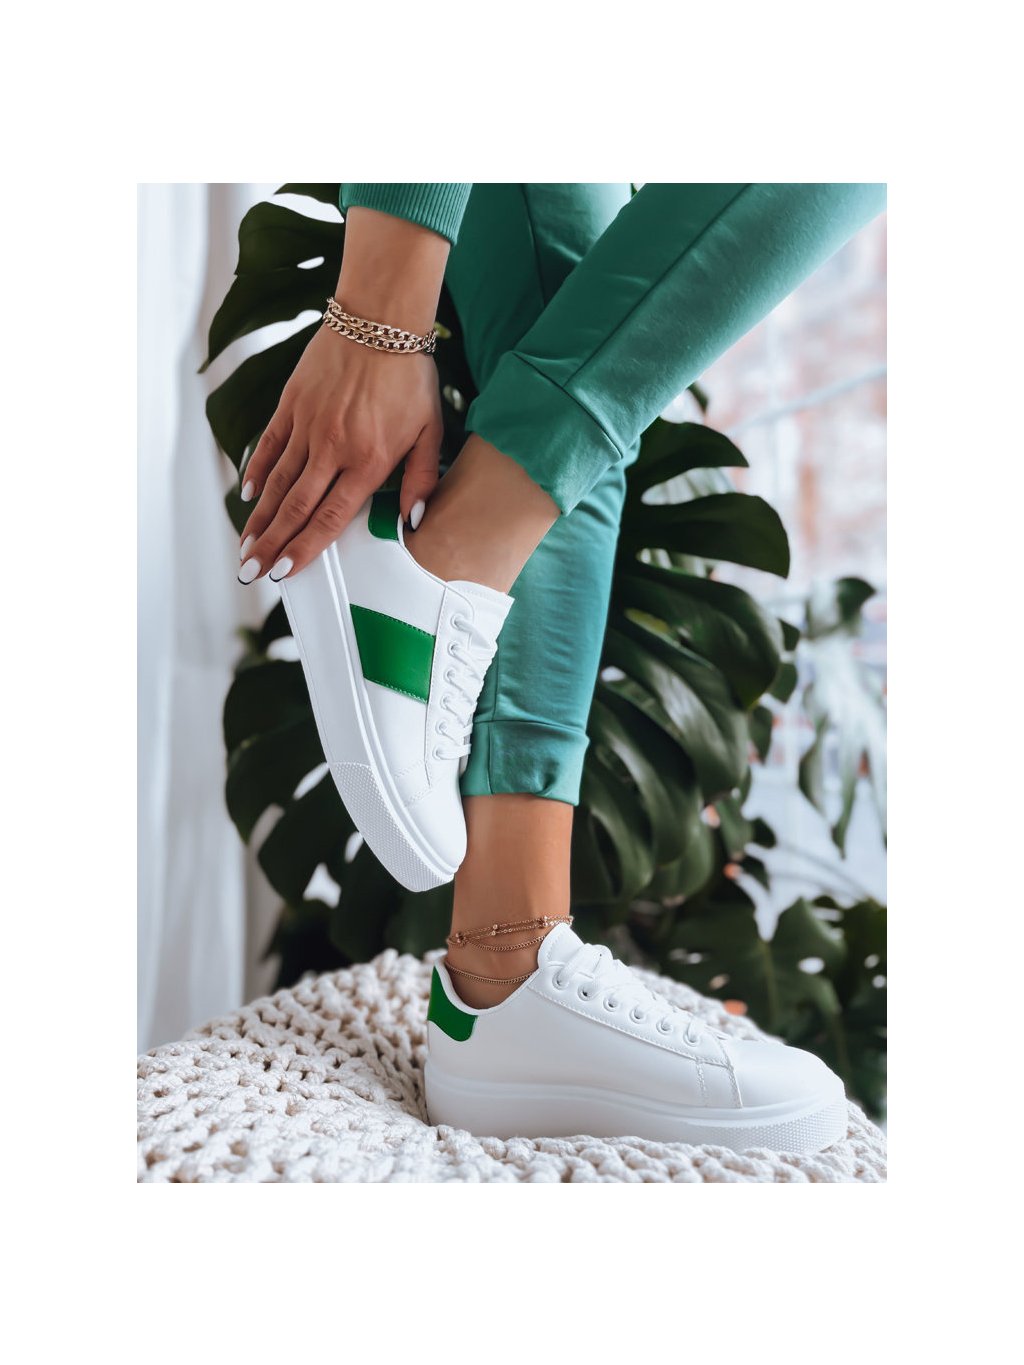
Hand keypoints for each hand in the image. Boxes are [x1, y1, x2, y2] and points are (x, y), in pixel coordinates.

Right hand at [237, 324, 442, 581]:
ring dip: (259, 518)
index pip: (329, 518)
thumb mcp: (430, 432)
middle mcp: (333, 449)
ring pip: (277, 482)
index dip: (304, 549)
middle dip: (271, 544)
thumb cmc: (410, 378)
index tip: (284, 574)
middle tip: (250, 571)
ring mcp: (308, 425)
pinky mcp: (292, 404)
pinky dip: (256, 471)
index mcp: (367, 462)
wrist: (380, 319)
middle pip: (296, 507)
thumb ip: (420, 480)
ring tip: (244, 546)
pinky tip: (248, 497)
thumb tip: (412, 523)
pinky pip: (270, 445)